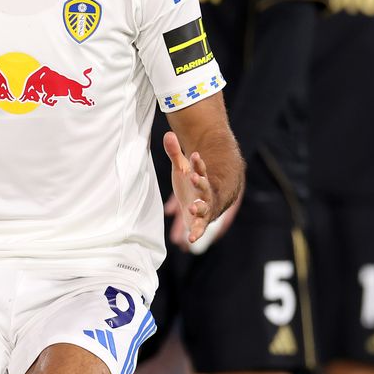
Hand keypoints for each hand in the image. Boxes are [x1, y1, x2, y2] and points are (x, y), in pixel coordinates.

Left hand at [164, 131, 214, 245]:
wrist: (202, 201)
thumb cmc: (190, 183)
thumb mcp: (180, 168)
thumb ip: (174, 153)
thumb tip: (168, 134)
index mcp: (200, 178)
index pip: (200, 168)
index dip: (198, 163)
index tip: (194, 155)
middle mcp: (205, 193)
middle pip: (205, 187)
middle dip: (200, 182)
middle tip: (194, 176)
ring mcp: (205, 208)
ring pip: (205, 207)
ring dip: (200, 207)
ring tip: (193, 207)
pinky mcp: (200, 222)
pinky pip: (200, 228)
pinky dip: (196, 233)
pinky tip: (190, 239)